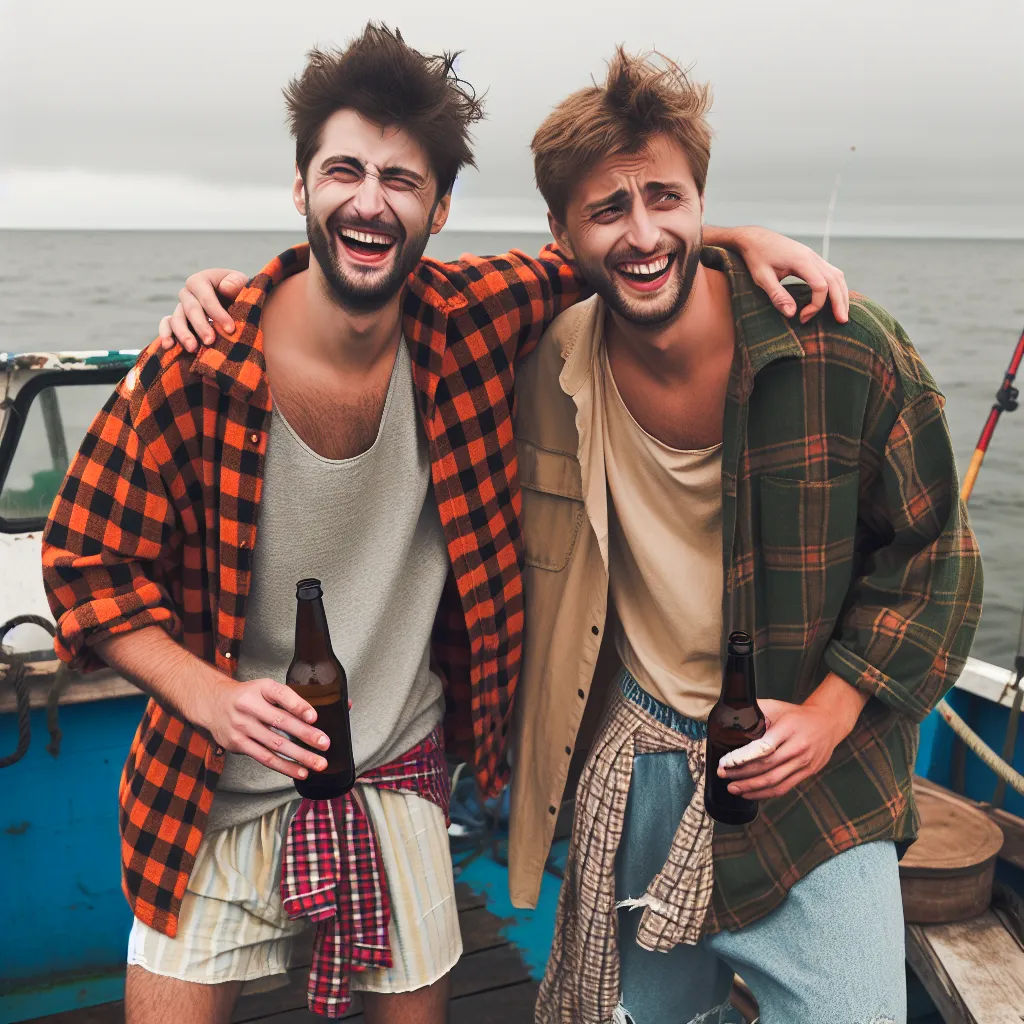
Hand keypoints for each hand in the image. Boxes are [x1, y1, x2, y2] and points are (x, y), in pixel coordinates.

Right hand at [158, 269, 247, 352]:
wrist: (234, 304)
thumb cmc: (239, 293)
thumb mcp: (242, 284)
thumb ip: (237, 282)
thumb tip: (225, 287)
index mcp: (201, 281)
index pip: (206, 296)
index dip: (217, 312)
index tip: (230, 329)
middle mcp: (187, 293)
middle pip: (190, 308)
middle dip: (200, 326)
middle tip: (210, 341)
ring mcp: (180, 307)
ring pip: (176, 319)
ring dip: (183, 334)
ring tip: (193, 349)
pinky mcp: (176, 321)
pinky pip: (166, 325)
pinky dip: (165, 334)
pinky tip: (169, 346)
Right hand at [192, 675, 331, 780]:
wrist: (213, 704)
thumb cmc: (248, 696)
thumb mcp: (266, 688)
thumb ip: (290, 699)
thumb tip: (321, 714)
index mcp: (261, 688)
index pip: (281, 695)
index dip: (298, 706)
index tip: (314, 717)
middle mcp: (250, 706)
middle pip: (281, 722)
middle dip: (305, 735)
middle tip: (325, 743)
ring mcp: (242, 726)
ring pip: (275, 744)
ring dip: (299, 756)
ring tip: (319, 763)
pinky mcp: (238, 744)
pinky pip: (265, 757)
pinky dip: (284, 766)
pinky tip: (300, 771)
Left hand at [716, 699, 844, 800]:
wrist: (828, 722)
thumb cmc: (797, 715)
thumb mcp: (777, 706)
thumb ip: (755, 710)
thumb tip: (729, 714)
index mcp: (788, 729)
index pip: (762, 748)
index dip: (741, 759)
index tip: (724, 763)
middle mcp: (797, 748)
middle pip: (766, 767)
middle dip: (741, 774)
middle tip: (722, 774)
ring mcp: (804, 763)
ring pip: (774, 781)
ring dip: (751, 788)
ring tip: (732, 788)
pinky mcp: (807, 773)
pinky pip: (784, 788)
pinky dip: (765, 793)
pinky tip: (750, 793)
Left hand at [725, 226, 849, 324]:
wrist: (755, 238)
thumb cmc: (756, 257)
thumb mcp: (762, 277)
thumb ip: (777, 295)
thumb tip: (792, 314)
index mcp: (801, 260)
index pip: (820, 286)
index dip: (816, 305)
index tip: (802, 318)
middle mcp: (812, 257)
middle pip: (835, 281)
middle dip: (840, 302)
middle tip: (842, 321)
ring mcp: (814, 256)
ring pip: (837, 275)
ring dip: (842, 294)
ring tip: (842, 313)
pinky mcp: (812, 258)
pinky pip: (831, 272)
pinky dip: (836, 286)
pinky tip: (835, 298)